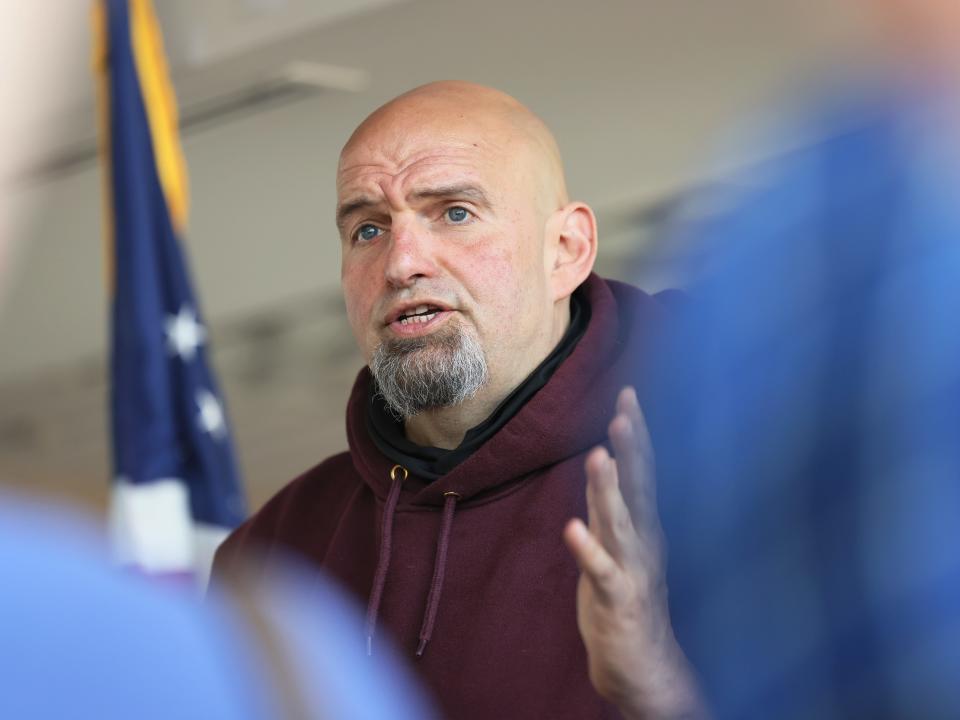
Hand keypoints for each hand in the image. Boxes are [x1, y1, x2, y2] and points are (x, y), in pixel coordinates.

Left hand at [563, 387, 706, 719]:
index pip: (642, 472)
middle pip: (640, 488)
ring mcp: (633, 569)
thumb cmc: (627, 597)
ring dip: (611, 489)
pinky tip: (571, 528)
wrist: (642, 664)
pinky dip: (587, 549)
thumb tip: (606, 463)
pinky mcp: (617, 599)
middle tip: (625, 410)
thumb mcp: (620, 543)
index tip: (628, 394)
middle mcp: (645, 541)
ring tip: (601, 454)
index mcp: (645, 526)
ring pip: (621, 522)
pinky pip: (601, 571)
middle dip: (633, 448)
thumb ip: (612, 505)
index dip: (635, 435)